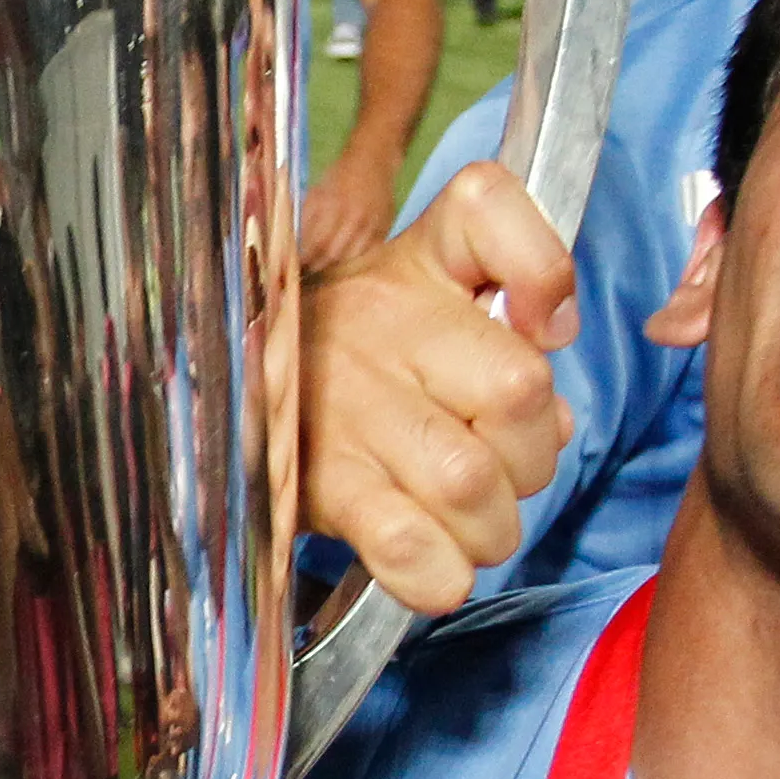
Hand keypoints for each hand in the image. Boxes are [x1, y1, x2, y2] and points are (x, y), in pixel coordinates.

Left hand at [298, 152, 399, 276]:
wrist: (373, 161)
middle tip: (309, 268)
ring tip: (326, 262)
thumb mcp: (317, 191)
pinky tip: (346, 253)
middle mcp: (352, 217)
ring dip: (335, 262)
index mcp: (332, 206)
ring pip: (350, 256)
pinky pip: (368, 251)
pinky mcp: (384, 227)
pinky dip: (354, 255)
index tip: (296, 264)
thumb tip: (295, 243)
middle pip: (332, 254)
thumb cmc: (340, 175)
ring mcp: (371, 224)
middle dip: (317, 264)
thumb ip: (305, 217)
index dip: (304, 258)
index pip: (314, 243)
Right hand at [299, 161, 575, 611]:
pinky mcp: (324, 486)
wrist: (226, 398)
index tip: (545, 325)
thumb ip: (509, 345)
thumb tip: (553, 421)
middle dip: (531, 455)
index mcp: (417, 263)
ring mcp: (348, 405)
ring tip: (465, 523)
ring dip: (490, 527)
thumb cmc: (354, 364)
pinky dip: (441, 572)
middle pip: (519, 388)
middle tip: (499, 467)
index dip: (543, 273)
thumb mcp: (429, 313)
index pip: (487, 207)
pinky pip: (409, 543)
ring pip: (472, 481)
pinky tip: (436, 566)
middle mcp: (383, 320)